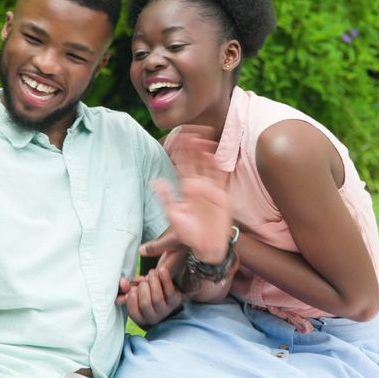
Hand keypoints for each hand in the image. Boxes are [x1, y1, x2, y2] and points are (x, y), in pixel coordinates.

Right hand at [115, 266, 183, 328]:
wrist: (166, 294)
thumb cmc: (146, 293)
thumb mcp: (134, 292)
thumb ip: (125, 288)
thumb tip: (123, 282)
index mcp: (141, 318)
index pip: (132, 311)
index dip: (131, 298)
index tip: (134, 288)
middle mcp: (153, 318)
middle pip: (145, 303)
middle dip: (143, 288)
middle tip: (144, 280)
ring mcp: (165, 311)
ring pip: (157, 298)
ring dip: (153, 282)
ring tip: (151, 273)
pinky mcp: (176, 302)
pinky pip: (169, 291)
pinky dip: (164, 278)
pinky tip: (161, 270)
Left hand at [141, 126, 232, 264]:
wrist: (205, 246)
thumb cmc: (188, 233)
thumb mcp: (173, 215)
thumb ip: (165, 197)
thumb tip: (155, 181)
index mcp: (187, 188)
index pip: (183, 165)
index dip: (180, 152)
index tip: (177, 138)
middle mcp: (199, 186)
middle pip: (196, 162)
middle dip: (193, 147)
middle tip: (190, 131)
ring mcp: (212, 190)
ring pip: (209, 166)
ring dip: (206, 153)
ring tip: (203, 138)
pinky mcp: (223, 196)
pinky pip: (222, 178)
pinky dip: (220, 167)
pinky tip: (216, 156)